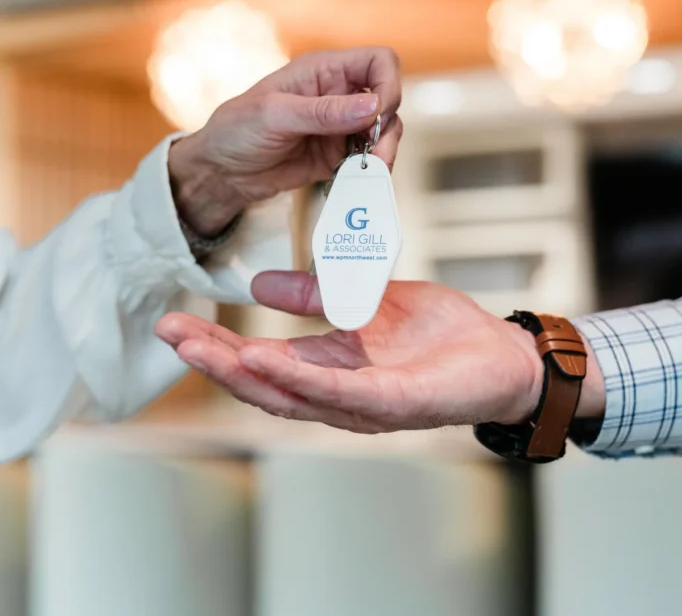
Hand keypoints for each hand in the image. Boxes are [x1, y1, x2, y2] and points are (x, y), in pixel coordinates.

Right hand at [155, 273, 605, 432]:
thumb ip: (320, 296)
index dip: (218, 345)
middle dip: (213, 361)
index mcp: (333, 368)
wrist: (504, 355)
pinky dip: (301, 379)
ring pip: (291, 396)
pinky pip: (341, 393)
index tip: (175, 320)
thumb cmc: (445, 335)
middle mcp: (340, 395)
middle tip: (168, 332)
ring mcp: (365, 406)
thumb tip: (259, 286)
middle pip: (264, 386)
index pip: (263, 363)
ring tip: (200, 348)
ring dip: (243, 374)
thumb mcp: (371, 300)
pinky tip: (266, 360)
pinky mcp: (396, 404)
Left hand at [168, 47, 401, 236]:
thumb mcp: (275, 115)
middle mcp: (339, 95)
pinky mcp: (340, 155)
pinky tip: (359, 180)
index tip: (379, 113)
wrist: (222, 172)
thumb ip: (324, 112)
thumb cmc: (236, 130)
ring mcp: (341, 126)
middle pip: (389, 100)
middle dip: (388, 127)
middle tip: (376, 155)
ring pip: (385, 132)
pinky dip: (372, 170)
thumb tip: (372, 106)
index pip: (378, 62)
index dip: (388, 84)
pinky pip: (370, 159)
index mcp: (324, 71)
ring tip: (370, 172)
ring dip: (385, 151)